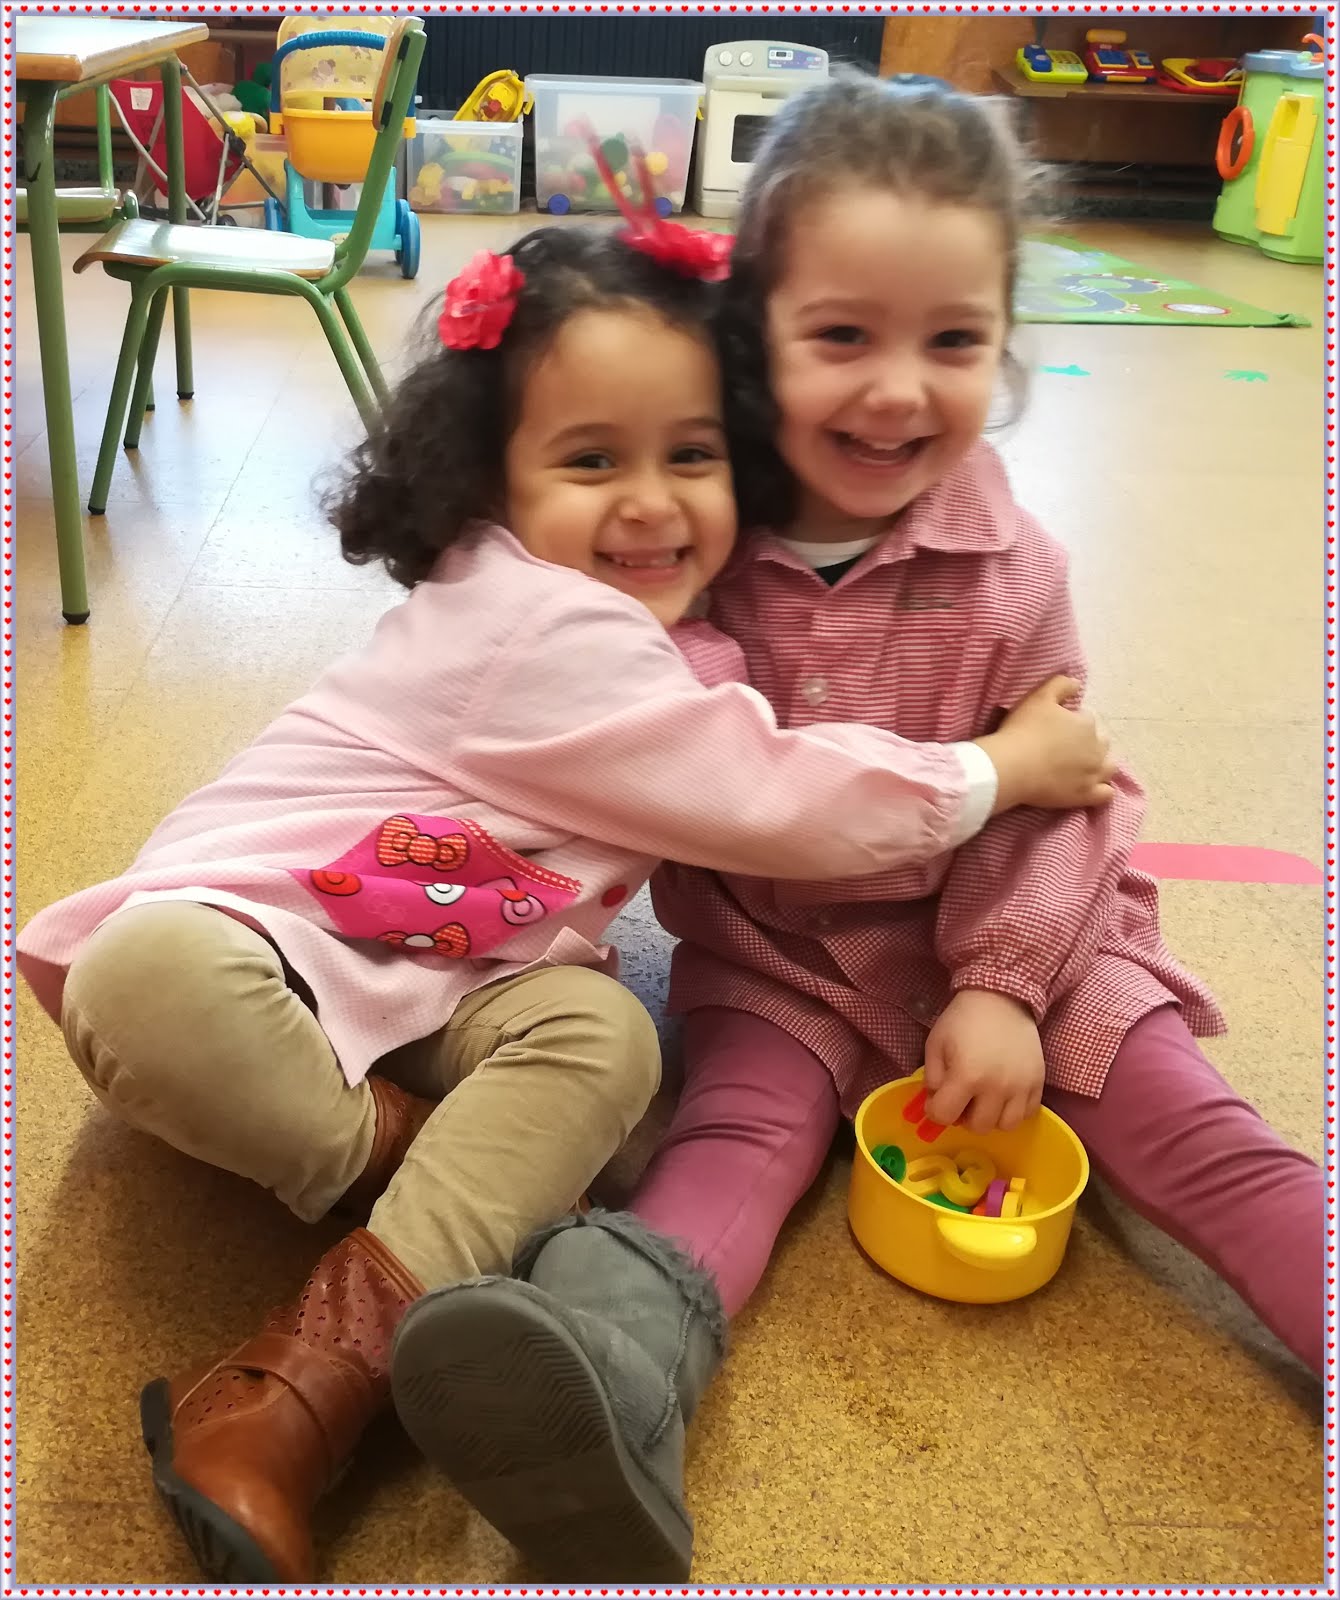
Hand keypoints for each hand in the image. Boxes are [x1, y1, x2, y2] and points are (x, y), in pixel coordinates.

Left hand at [923, 988, 1044, 1132]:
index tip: (937, 1099)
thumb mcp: (935, 1044)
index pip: (945, 1116)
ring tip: (985, 1099)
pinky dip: (1014, 1110)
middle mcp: (996, 1087)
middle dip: (964, 1116)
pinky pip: (1028, 1113)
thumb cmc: (962, 1020)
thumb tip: (936, 1100)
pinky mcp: (1038, 1082)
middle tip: (962, 1098)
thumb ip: (932, 1077)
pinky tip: (1005, 1094)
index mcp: (967, 1076)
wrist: (1000, 998)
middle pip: (978, 1127)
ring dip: (992, 1117)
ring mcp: (1021, 1087)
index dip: (935, 1110)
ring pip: (1006, 1126)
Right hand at [977, 675, 1115, 813]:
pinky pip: (1106, 795)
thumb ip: (1061, 684)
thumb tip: (1077, 683)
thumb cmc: (1023, 730)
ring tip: (1081, 767)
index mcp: (1086, 723)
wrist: (1011, 767)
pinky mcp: (1086, 795)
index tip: (1056, 727)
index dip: (1073, 721)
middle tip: (1064, 747)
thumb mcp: (1039, 696)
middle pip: (1101, 742)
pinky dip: (1102, 791)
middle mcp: (1097, 748)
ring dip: (1100, 765)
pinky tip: (1091, 788)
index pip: (1087, 719)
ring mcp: (1094, 774)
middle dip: (1089, 742)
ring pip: (1109, 767)